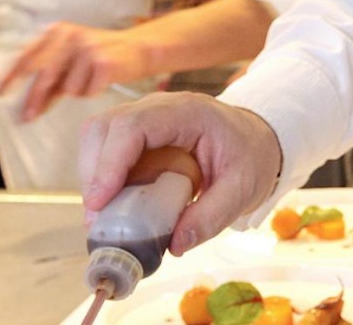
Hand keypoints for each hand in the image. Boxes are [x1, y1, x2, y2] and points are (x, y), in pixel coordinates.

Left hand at [0, 22, 153, 120]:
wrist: (143, 48)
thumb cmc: (105, 56)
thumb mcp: (74, 59)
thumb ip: (52, 75)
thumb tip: (29, 103)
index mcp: (60, 31)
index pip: (28, 56)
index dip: (12, 76)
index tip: (0, 93)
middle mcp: (72, 37)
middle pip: (44, 76)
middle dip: (35, 100)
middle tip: (28, 117)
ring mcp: (89, 49)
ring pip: (68, 88)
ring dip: (78, 92)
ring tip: (92, 81)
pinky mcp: (104, 63)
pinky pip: (87, 92)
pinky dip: (93, 92)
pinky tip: (103, 82)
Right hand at [79, 91, 281, 255]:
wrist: (259, 140)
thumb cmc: (251, 157)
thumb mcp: (243, 190)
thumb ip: (211, 216)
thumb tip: (174, 246)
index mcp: (188, 113)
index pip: (134, 126)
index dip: (109, 163)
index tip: (100, 203)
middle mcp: (160, 108)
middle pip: (105, 127)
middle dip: (94, 173)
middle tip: (100, 218)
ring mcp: (146, 117)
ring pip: (98, 136)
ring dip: (94, 176)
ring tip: (107, 216)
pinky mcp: (139, 133)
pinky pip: (106, 148)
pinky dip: (102, 177)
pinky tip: (116, 206)